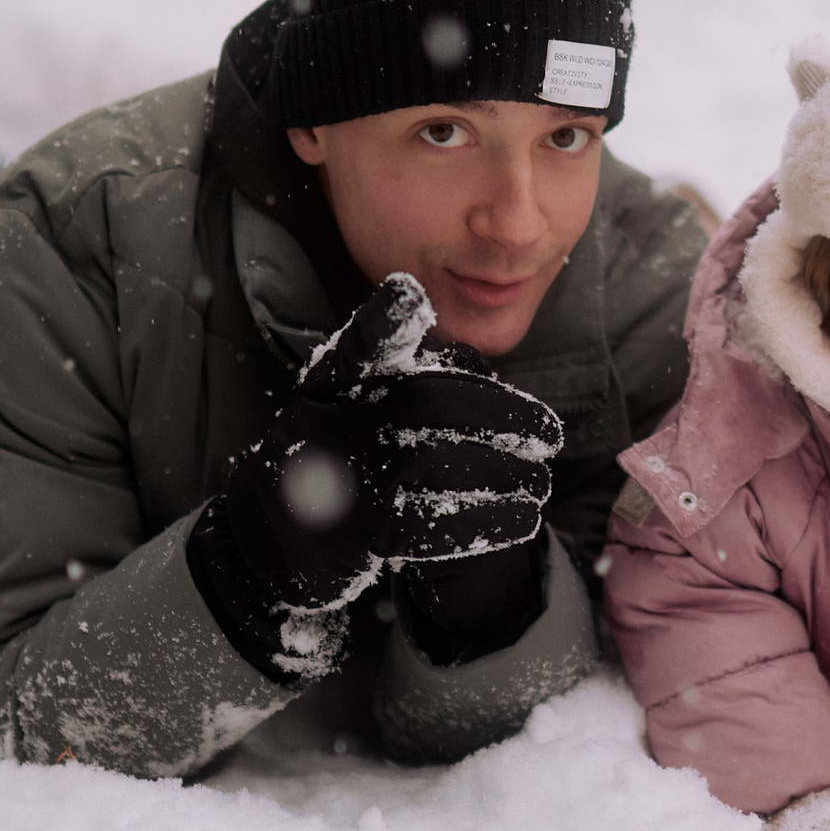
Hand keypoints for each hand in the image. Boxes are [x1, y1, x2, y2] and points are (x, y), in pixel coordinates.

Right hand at [190, 275, 561, 678]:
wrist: (282, 533)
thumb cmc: (332, 449)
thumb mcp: (342, 393)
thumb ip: (390, 361)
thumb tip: (461, 348)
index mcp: (335, 383)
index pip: (359, 344)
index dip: (384, 320)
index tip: (407, 296)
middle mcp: (340, 425)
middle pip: (442, 409)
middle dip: (509, 423)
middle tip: (547, 438)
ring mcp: (356, 479)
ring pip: (455, 469)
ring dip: (513, 478)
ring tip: (538, 483)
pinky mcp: (371, 534)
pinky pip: (448, 525)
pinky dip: (495, 521)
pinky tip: (522, 517)